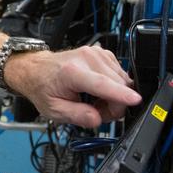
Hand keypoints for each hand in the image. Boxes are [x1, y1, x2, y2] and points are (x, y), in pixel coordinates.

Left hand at [7, 44, 140, 126]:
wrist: (37, 69)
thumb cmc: (44, 87)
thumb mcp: (54, 110)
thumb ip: (77, 116)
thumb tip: (97, 119)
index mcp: (72, 72)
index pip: (102, 84)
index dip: (120, 94)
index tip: (135, 101)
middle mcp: (86, 59)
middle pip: (117, 84)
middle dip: (114, 105)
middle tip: (97, 112)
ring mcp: (96, 53)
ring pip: (122, 80)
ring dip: (114, 95)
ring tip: (94, 100)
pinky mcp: (102, 53)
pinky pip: (119, 73)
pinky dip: (114, 86)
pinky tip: (99, 91)